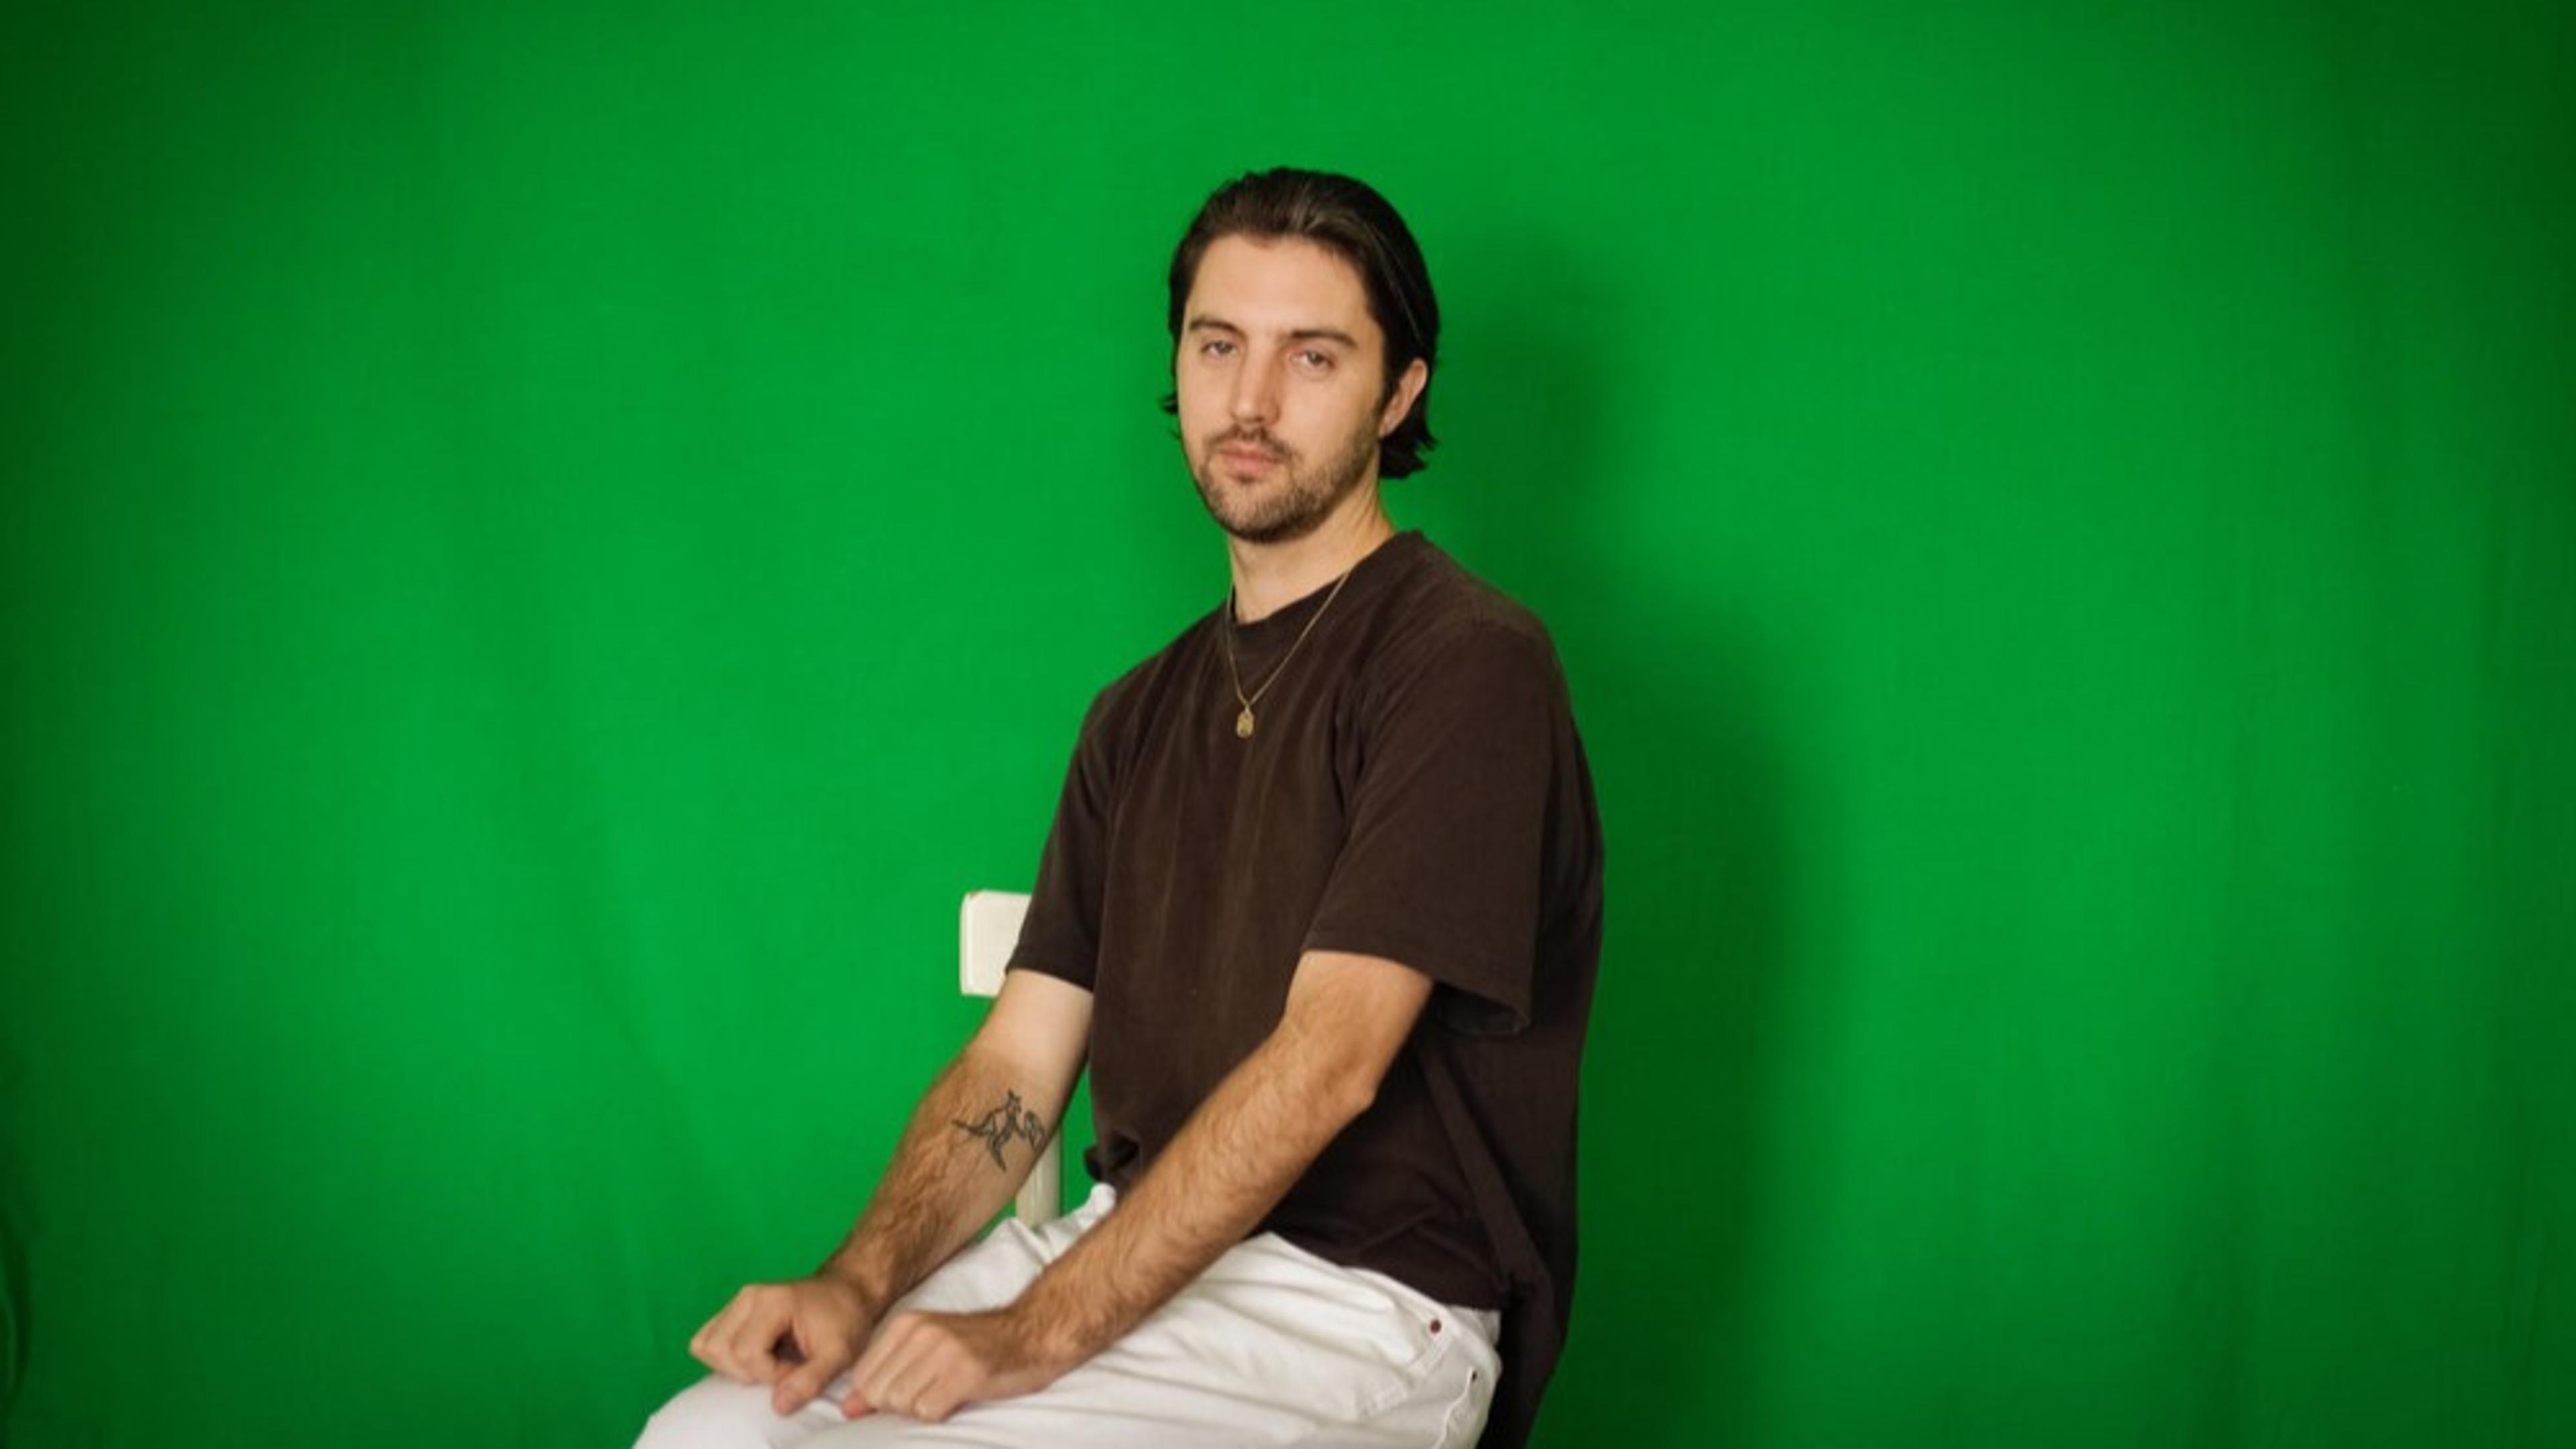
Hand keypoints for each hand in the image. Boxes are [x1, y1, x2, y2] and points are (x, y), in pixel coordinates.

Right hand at [689, 1274, 878, 1415]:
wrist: (846, 1292)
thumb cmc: (845, 1318)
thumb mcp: (840, 1353)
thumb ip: (811, 1380)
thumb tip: (779, 1406)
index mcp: (772, 1301)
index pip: (747, 1353)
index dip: (772, 1374)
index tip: (800, 1369)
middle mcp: (748, 1297)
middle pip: (721, 1351)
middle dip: (751, 1373)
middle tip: (785, 1367)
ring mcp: (737, 1302)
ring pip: (707, 1347)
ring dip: (734, 1367)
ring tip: (770, 1362)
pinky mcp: (732, 1311)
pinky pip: (706, 1341)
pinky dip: (725, 1358)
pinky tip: (757, 1357)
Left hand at [840, 1307, 1069, 1422]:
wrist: (1032, 1334)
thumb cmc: (976, 1347)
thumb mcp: (926, 1349)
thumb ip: (885, 1374)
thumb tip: (848, 1409)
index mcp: (907, 1324)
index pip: (863, 1377)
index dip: (880, 1396)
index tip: (911, 1389)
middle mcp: (922, 1333)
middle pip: (881, 1394)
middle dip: (900, 1405)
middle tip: (931, 1393)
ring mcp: (945, 1351)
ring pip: (903, 1404)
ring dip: (924, 1408)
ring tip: (947, 1391)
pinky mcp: (966, 1373)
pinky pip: (929, 1411)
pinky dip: (941, 1412)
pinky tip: (959, 1396)